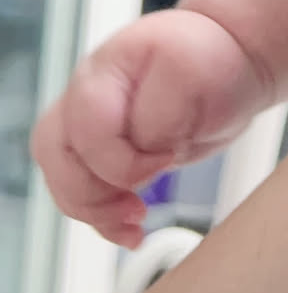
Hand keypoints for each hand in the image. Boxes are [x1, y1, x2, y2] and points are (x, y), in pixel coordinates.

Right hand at [31, 10, 269, 248]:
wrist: (227, 60)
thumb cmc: (212, 60)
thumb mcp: (193, 75)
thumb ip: (160, 114)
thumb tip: (142, 153)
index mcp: (105, 71)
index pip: (87, 130)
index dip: (123, 160)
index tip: (168, 159)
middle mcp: (85, 96)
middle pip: (55, 155)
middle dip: (92, 194)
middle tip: (137, 209)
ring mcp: (88, 123)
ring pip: (61, 177)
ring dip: (93, 212)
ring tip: (134, 226)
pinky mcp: (102, 151)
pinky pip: (82, 191)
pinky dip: (102, 219)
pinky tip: (131, 232)